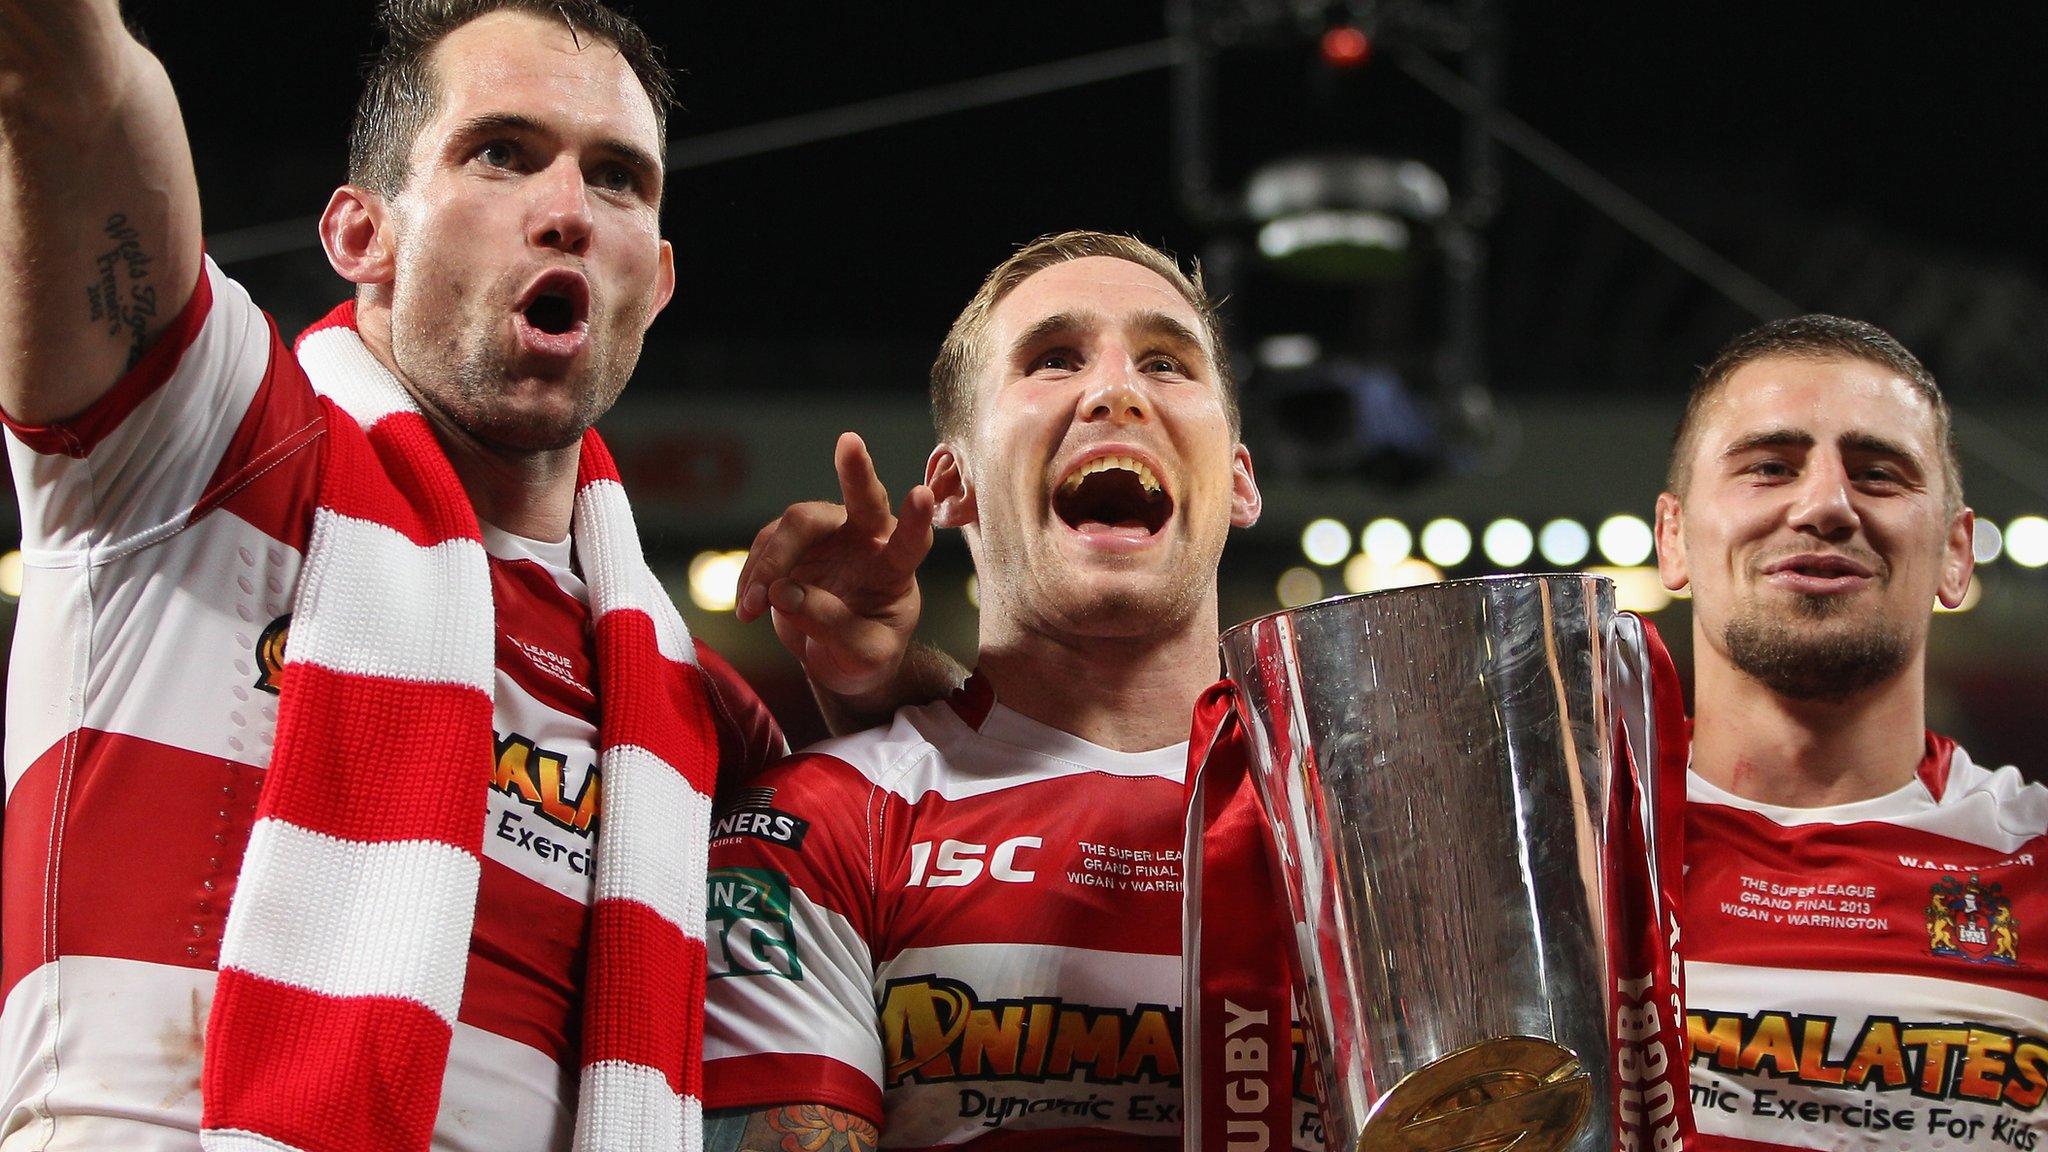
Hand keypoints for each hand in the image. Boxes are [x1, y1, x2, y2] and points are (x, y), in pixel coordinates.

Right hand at [736, 432, 933, 697]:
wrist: (836, 656)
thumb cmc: (864, 655)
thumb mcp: (861, 657)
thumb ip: (831, 627)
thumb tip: (784, 593)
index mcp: (895, 568)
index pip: (912, 542)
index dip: (915, 519)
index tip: (920, 494)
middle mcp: (866, 539)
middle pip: (861, 499)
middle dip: (856, 470)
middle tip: (850, 442)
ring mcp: (828, 534)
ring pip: (798, 525)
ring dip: (769, 564)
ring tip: (752, 609)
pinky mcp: (792, 541)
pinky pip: (765, 545)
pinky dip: (751, 578)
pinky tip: (746, 608)